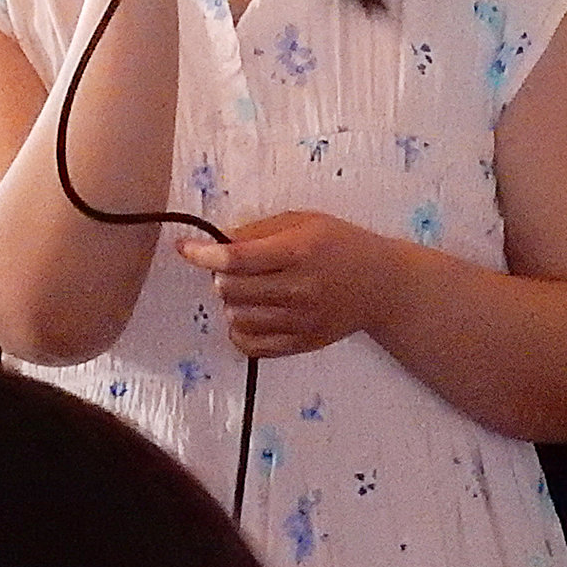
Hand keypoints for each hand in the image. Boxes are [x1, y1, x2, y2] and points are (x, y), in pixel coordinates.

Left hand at [178, 210, 425, 357]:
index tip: (185, 248)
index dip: (203, 254)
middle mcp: (299, 289)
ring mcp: (300, 321)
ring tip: (248, 290)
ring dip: (231, 302)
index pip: (238, 259)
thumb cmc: (340, 245)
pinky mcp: (301, 343)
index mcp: (299, 251)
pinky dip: (240, 330)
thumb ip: (260, 230)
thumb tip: (219, 241)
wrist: (381, 285)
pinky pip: (250, 345)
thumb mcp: (305, 221)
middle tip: (235, 267)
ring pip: (236, 318)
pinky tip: (251, 315)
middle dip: (221, 275)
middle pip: (230, 290)